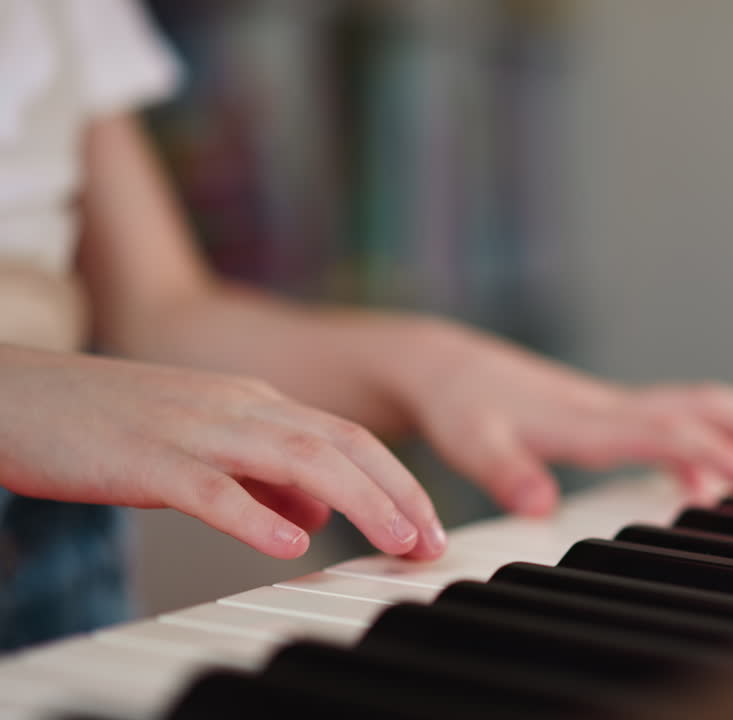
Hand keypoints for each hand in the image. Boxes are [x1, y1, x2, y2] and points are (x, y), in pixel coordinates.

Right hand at [0, 345, 444, 559]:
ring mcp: (195, 428)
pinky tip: (289, 545)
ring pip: (294, 457)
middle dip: (397, 494)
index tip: (432, 529)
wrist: (20, 393)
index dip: (399, 482)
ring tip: (394, 542)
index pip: (349, 438)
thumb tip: (319, 517)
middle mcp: (238, 407)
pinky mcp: (145, 457)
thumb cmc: (115, 425)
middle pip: (339, 444)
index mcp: (256, 404)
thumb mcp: (207, 446)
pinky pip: (209, 487)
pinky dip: (254, 514)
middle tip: (431, 543)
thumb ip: (265, 476)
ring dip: (356, 501)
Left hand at [384, 320, 732, 514]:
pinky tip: (706, 488)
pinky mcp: (603, 416)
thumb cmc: (460, 405)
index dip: (716, 451)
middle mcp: (610, 409)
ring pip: (692, 413)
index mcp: (588, 419)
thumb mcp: (471, 443)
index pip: (667, 432)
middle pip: (700, 407)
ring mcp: (611, 410)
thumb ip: (506, 473)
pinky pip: (667, 430)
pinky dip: (699, 454)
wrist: (445, 368)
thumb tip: (540, 507)